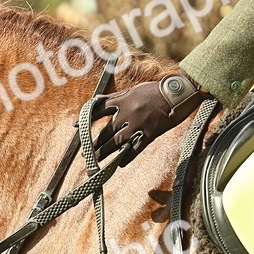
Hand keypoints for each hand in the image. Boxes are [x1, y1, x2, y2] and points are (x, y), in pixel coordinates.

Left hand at [92, 70, 206, 162]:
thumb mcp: (134, 89)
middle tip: (86, 153)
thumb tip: (101, 102)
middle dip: (95, 144)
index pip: (98, 110)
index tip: (75, 126)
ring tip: (96, 161)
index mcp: (122, 101)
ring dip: (105, 153)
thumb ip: (118, 97)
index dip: (86, 118)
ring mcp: (138, 125)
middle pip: (106, 132)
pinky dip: (127, 157)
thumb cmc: (157, 89)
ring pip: (117, 143)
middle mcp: (127, 114)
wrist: (178, 93)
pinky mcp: (150, 134)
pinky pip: (136, 149)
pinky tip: (119, 164)